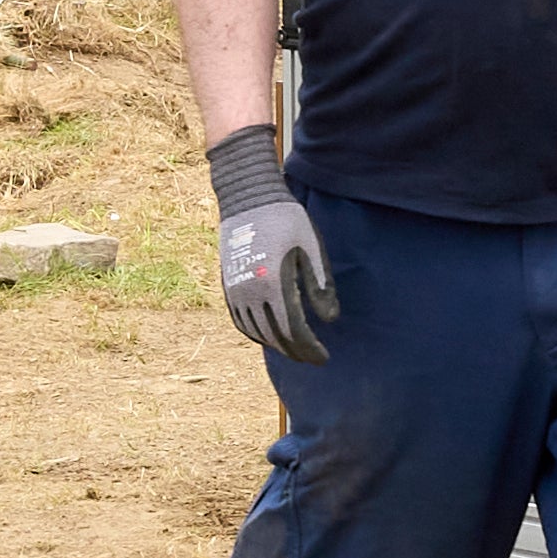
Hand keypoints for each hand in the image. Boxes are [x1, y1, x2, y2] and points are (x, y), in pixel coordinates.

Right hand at [204, 124, 335, 364]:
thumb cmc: (287, 220)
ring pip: (256, 332)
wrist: (248, 198)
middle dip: (296, 351)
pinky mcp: (227, 286)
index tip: (324, 357)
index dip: (310, 349)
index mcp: (274, 286)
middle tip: (313, 358)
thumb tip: (329, 320)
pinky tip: (269, 336)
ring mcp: (235, 291)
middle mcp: (251, 294)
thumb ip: (321, 286)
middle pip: (275, 337)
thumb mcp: (312, 249)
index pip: (294, 331)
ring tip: (295, 350)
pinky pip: (240, 321)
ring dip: (276, 345)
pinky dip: (255, 334)